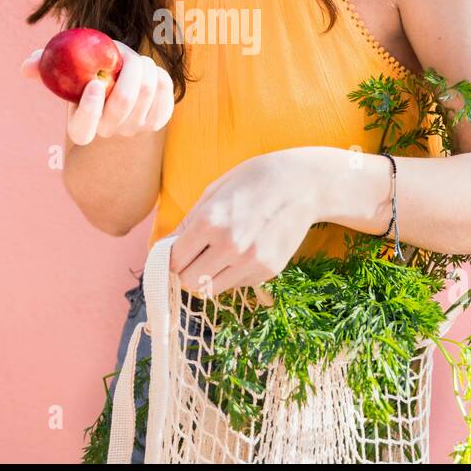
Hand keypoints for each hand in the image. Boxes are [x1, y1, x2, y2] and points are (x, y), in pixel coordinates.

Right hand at [21, 38, 173, 145]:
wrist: (118, 99)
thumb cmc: (85, 82)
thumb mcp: (63, 76)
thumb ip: (44, 67)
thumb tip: (26, 67)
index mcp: (82, 126)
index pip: (83, 129)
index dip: (91, 108)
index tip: (95, 83)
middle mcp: (110, 132)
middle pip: (124, 100)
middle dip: (127, 68)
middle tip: (125, 52)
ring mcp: (136, 129)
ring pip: (147, 90)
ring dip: (144, 65)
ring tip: (136, 60)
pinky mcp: (158, 120)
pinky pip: (165, 92)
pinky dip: (160, 74)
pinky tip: (150, 71)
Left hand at [169, 149, 321, 297]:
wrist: (303, 184)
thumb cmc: (253, 180)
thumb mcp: (214, 191)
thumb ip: (188, 221)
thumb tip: (167, 246)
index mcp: (209, 221)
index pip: (174, 260)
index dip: (171, 258)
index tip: (176, 254)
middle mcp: (229, 245)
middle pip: (188, 281)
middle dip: (186, 271)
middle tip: (193, 259)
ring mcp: (251, 261)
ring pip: (211, 289)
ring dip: (208, 277)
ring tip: (217, 257)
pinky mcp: (268, 270)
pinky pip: (237, 284)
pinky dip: (232, 275)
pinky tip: (242, 253)